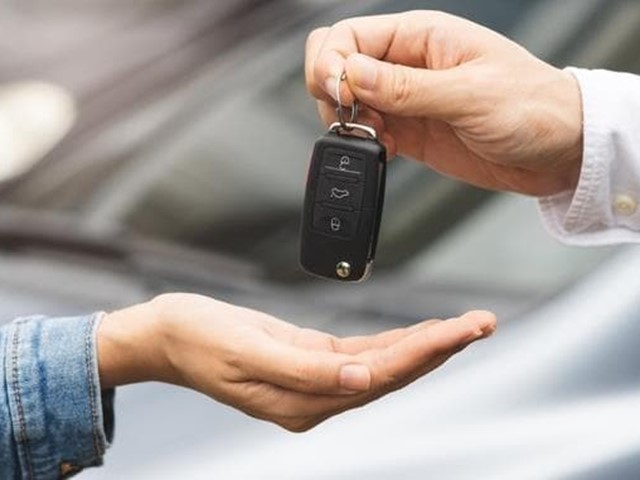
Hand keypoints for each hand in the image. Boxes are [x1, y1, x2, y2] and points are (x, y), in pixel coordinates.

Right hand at [97, 293, 494, 431]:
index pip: (380, 377)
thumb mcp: (247, 350)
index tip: (462, 330)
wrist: (168, 334)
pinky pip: (362, 352)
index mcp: (301, 401)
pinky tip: (420, 332)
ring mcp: (313, 380)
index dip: (425, 352)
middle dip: (440, 348)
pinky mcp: (309, 359)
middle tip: (482, 323)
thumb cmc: (198, 338)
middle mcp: (314, 397)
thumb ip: (306, 369)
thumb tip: (364, 380)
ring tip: (464, 326)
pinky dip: (394, 341)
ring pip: (383, 364)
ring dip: (425, 344)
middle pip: (392, 373)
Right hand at [306, 11, 583, 196]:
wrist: (560, 150)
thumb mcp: (470, 94)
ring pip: (347, 101)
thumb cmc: (533, 107)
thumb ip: (407, 88)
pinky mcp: (410, 132)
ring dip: (346, 121)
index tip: (339, 94)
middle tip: (348, 115)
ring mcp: (406, 100)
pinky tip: (384, 150)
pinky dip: (364, 143)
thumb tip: (351, 74)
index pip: (350, 35)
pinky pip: (368, 132)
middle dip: (330, 89)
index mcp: (421, 37)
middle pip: (339, 64)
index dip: (332, 62)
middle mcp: (407, 65)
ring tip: (377, 136)